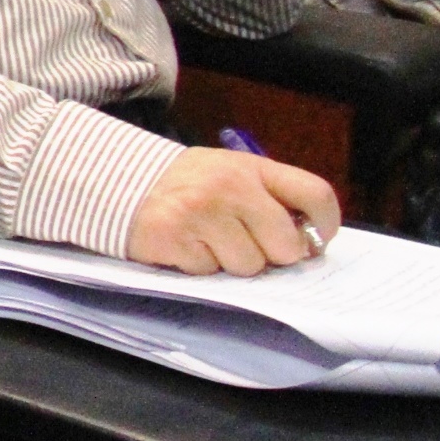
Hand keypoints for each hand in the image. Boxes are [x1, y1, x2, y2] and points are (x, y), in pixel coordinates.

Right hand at [128, 147, 339, 276]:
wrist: (114, 178)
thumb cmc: (183, 183)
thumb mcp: (228, 173)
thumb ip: (267, 198)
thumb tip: (305, 242)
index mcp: (250, 168)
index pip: (314, 194)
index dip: (326, 224)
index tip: (316, 240)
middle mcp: (229, 188)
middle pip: (286, 245)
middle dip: (273, 254)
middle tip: (250, 245)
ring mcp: (201, 215)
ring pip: (249, 266)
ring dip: (231, 262)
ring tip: (208, 241)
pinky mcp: (175, 240)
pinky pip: (209, 272)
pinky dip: (198, 265)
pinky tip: (184, 245)